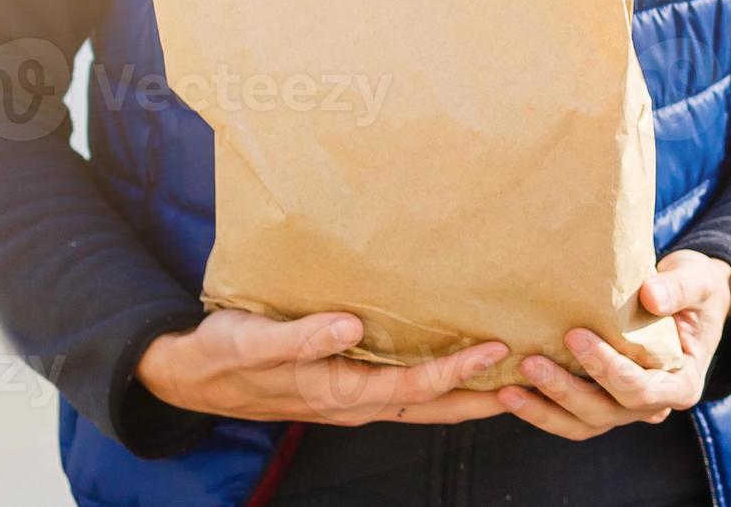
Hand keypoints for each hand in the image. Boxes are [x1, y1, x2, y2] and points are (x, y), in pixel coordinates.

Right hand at [137, 309, 510, 426]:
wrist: (195, 375)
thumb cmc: (224, 353)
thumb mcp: (253, 339)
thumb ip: (301, 335)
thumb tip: (352, 324)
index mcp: (340, 390)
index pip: (413, 387)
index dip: (457, 370)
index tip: (497, 349)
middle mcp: (355, 402)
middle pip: (434, 407)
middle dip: (484, 398)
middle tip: (535, 380)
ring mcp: (354, 399)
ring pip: (424, 404)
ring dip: (467, 395)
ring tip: (512, 378)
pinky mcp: (348, 387)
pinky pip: (406, 393)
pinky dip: (439, 386)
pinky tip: (457, 368)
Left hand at [498, 250, 730, 440]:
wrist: (686, 298)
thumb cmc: (694, 289)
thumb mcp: (697, 281)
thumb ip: (679, 288)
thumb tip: (652, 296)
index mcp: (681, 383)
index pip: (641, 390)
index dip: (607, 369)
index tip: (576, 336)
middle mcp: (653, 404)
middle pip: (605, 412)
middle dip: (565, 390)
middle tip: (530, 361)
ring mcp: (624, 408)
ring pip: (582, 424)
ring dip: (544, 410)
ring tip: (507, 390)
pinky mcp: (602, 401)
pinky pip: (569, 417)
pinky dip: (540, 410)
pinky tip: (507, 392)